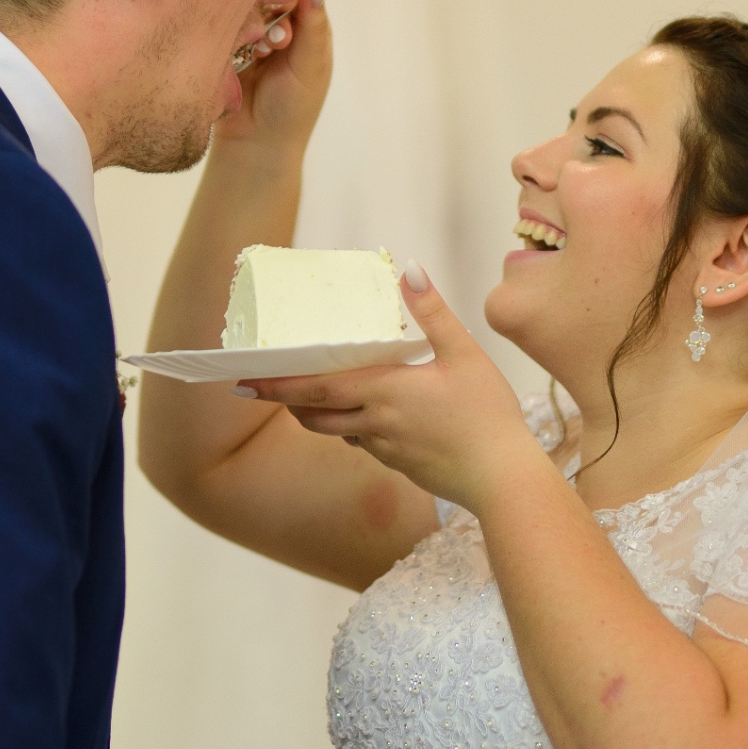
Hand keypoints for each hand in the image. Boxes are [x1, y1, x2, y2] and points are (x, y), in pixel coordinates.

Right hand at [214, 0, 331, 153]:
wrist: (254, 144)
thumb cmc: (292, 109)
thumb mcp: (309, 66)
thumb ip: (314, 25)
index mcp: (309, 27)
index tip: (286, 22)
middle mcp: (281, 25)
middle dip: (267, 14)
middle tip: (274, 44)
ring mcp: (252, 34)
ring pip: (244, 8)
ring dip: (249, 28)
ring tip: (259, 55)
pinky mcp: (227, 45)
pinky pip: (223, 25)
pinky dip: (229, 36)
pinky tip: (238, 57)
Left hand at [236, 263, 552, 512]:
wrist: (501, 479)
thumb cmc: (486, 414)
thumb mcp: (464, 353)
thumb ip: (433, 312)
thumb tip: (410, 269)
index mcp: (385, 391)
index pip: (317, 388)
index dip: (278, 385)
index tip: (246, 381)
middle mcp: (376, 422)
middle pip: (315, 413)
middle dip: (283, 401)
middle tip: (254, 391)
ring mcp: (386, 448)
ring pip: (336, 431)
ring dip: (312, 416)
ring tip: (299, 401)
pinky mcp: (400, 464)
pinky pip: (363, 444)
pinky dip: (349, 429)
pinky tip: (360, 419)